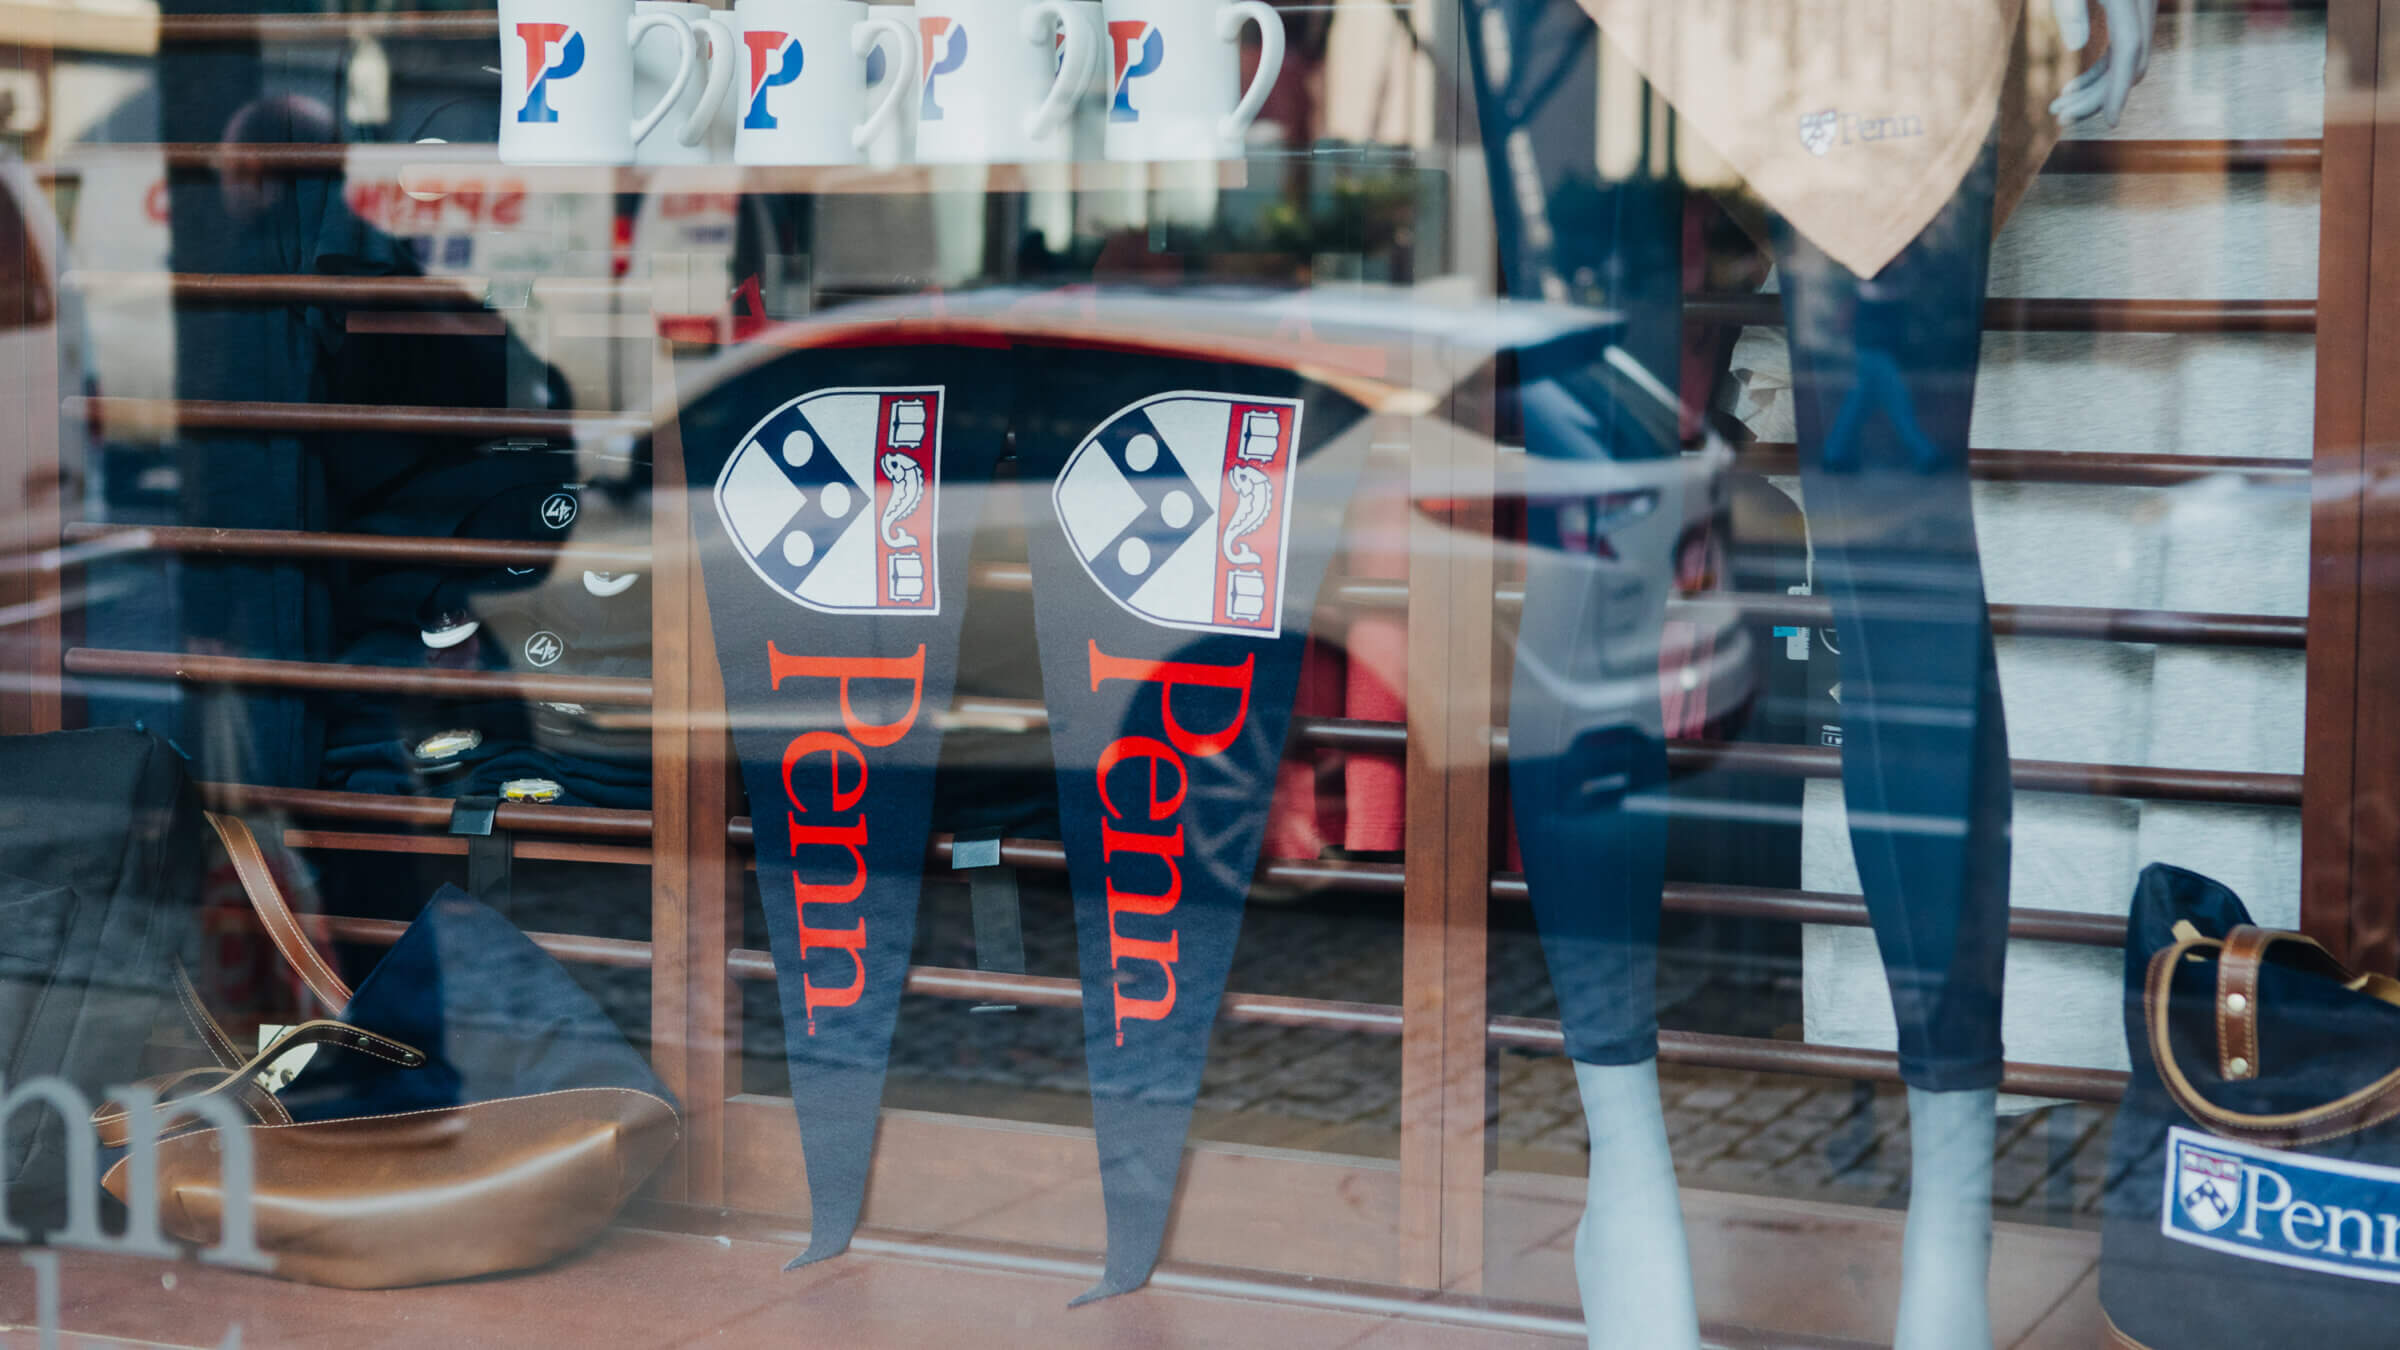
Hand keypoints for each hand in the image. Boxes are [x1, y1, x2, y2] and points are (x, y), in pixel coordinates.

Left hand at [2048, 0, 2158, 127]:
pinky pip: (2122, 50)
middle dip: (2099, 95)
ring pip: (2128, 60)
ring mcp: (2142, 7)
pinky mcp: (2132, 13)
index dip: (2120, 86)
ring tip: (2059, 108)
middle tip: (2060, 118)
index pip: (2130, 47)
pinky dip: (2100, 72)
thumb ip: (2070, 8)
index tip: (2110, 122)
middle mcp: (2143, 2)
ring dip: (2096, 89)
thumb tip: (2076, 46)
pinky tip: (2071, 89)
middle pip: (2130, 60)